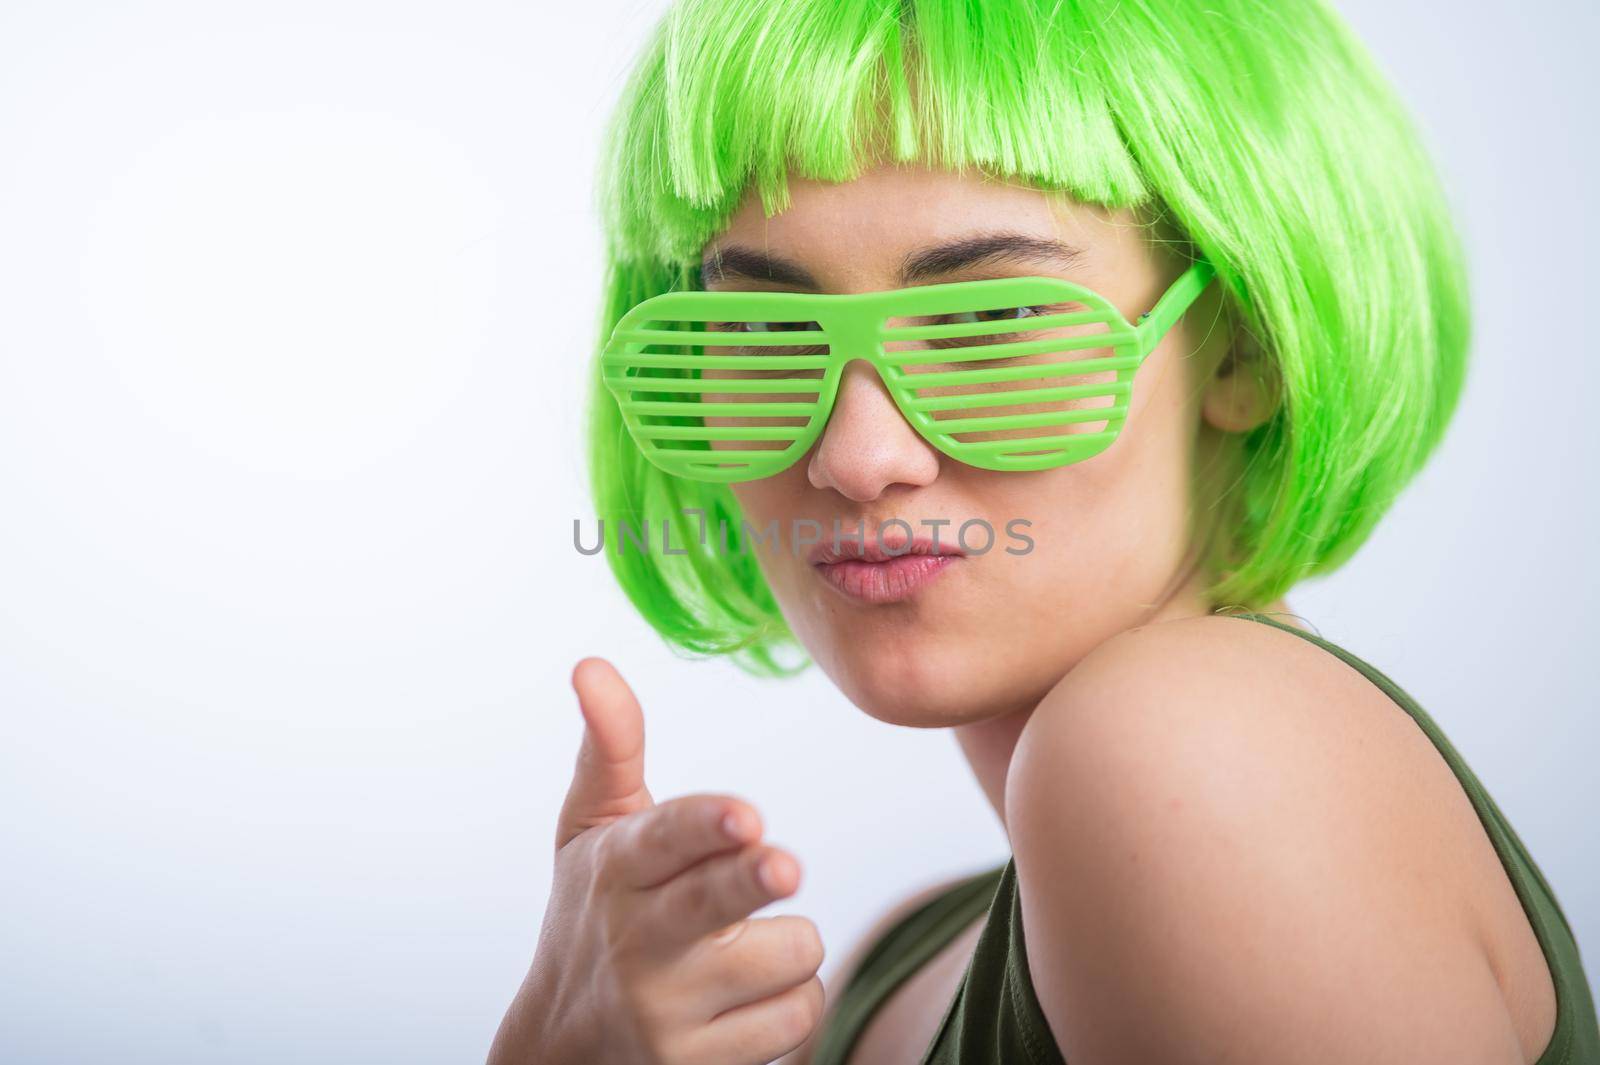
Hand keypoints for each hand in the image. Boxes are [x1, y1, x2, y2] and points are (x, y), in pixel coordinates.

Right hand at [486, 657, 823, 1064]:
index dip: (704, 825)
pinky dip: (791, 1004)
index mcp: (617, 868)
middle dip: (749, 881)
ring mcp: (667, 1011)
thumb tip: (592, 665)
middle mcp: (637, 940)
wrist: (563, 1048)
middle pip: (710, 903)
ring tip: (748, 948)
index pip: (662, 839)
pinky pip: (798, 1019)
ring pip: (786, 958)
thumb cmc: (597, 911)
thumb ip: (610, 747)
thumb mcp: (590, 831)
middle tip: (783, 866)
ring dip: (791, 946)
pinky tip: (749, 1001)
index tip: (744, 815)